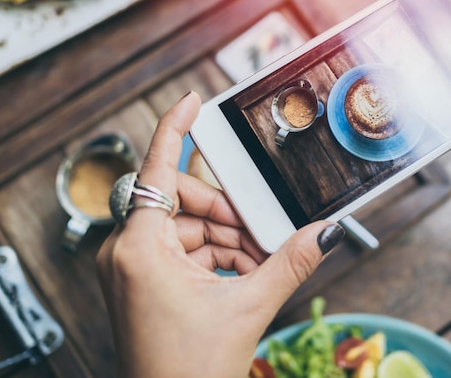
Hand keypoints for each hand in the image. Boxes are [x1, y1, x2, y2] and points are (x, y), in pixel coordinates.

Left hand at [96, 91, 344, 377]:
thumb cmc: (188, 370)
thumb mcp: (248, 308)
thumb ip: (290, 262)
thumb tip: (326, 232)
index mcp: (138, 249)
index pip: (155, 168)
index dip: (175, 128)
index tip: (193, 100)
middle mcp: (125, 251)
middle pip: (181, 199)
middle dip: (226, 211)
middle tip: (259, 230)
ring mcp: (131, 266)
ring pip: (185, 225)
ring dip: (226, 237)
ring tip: (258, 261)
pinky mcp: (141, 279)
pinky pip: (182, 246)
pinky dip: (215, 253)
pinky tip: (243, 270)